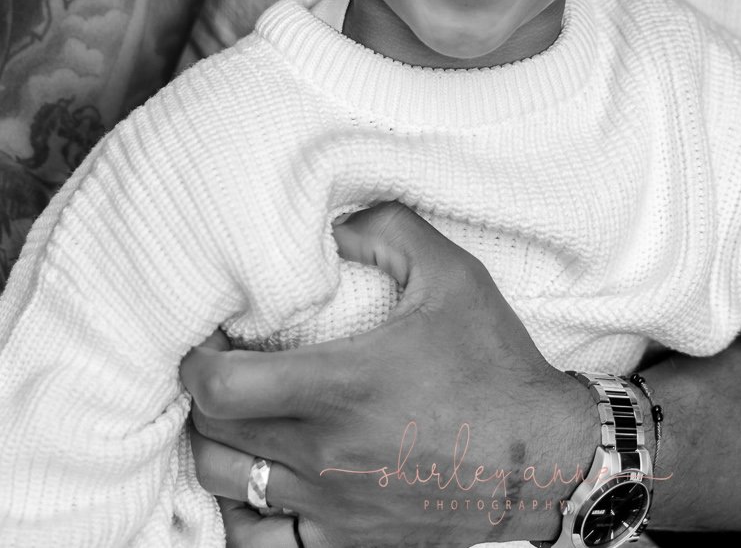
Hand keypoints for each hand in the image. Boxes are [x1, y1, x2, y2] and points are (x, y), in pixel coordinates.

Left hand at [181, 203, 596, 547]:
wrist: (544, 459)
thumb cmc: (497, 366)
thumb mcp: (454, 276)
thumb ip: (389, 231)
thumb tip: (332, 225)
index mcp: (342, 386)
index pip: (220, 388)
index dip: (196, 361)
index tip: (209, 339)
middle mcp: (325, 453)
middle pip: (209, 434)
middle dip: (203, 396)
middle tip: (222, 367)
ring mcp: (332, 505)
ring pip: (225, 486)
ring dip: (216, 449)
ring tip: (237, 419)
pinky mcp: (346, 541)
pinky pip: (263, 544)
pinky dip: (243, 514)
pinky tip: (257, 483)